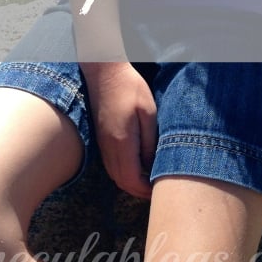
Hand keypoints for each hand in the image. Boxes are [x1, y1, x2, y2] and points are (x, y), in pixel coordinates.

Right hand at [82, 62, 156, 198]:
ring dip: (130, 182)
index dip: (145, 190)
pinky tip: (136, 164)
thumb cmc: (129, 87)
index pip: (131, 179)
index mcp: (121, 142)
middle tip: (157, 190)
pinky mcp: (101, 137)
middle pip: (121, 181)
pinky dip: (123, 171)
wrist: (104, 71)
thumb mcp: (148, 111)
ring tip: (149, 179)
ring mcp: (102, 143)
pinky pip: (111, 164)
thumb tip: (151, 164)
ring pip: (115, 174)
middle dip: (138, 190)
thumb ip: (149, 141)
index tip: (160, 191)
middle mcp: (109, 147)